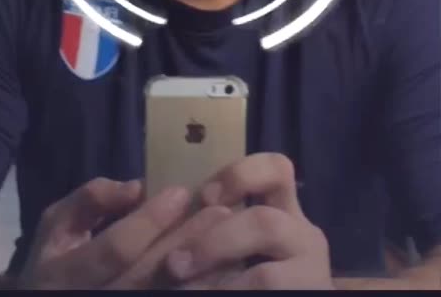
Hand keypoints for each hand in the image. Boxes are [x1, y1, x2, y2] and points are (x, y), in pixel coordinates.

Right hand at [18, 177, 230, 289]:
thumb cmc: (56, 258)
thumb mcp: (58, 223)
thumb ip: (89, 200)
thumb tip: (135, 187)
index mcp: (64, 275)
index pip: (115, 249)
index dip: (149, 221)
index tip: (180, 192)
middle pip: (148, 275)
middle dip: (185, 240)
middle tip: (220, 211)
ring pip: (166, 296)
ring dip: (202, 269)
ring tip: (227, 236)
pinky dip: (201, 288)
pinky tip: (224, 269)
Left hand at [165, 153, 333, 289]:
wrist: (274, 292)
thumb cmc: (244, 264)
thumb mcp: (234, 236)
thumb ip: (210, 216)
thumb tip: (145, 190)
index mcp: (284, 209)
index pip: (276, 169)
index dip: (240, 175)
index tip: (203, 196)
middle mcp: (303, 235)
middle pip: (265, 222)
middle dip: (213, 243)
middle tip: (174, 263)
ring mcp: (309, 273)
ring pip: (264, 275)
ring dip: (215, 287)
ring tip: (181, 287)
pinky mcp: (305, 295)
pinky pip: (262, 293)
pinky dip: (225, 295)